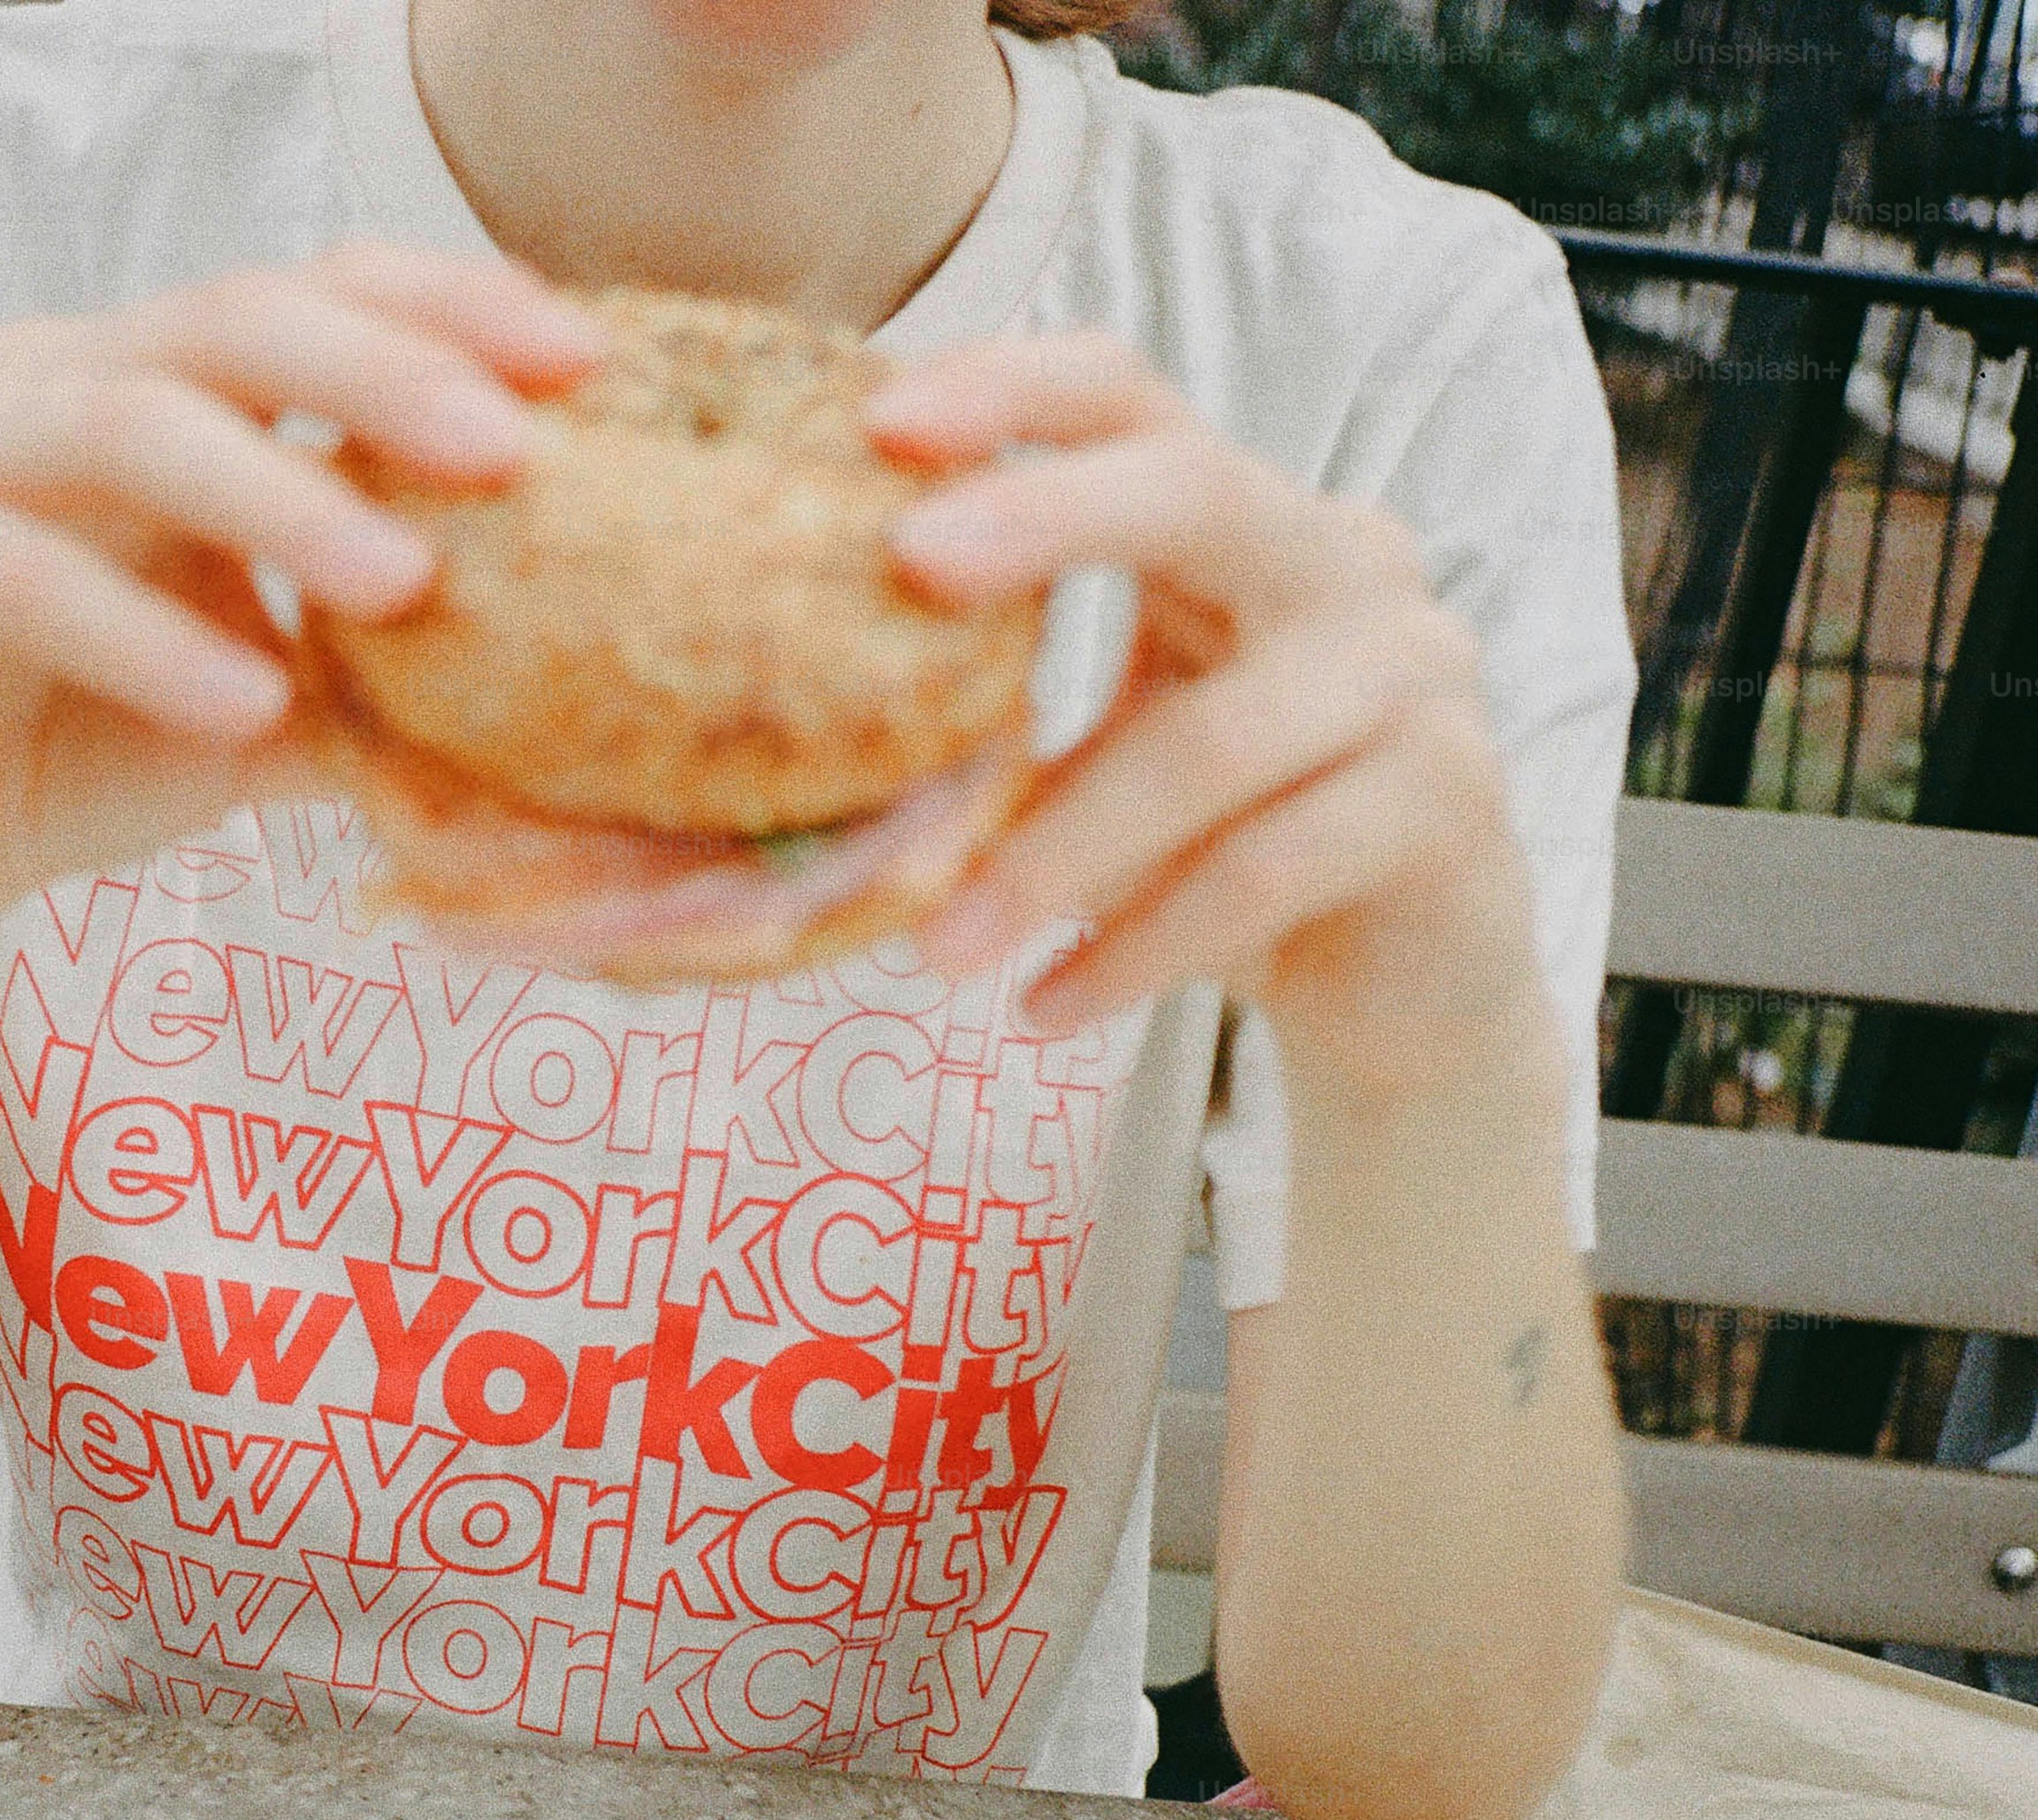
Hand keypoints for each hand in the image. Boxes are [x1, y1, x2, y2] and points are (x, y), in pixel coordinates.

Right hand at [0, 240, 613, 971]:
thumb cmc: (100, 747)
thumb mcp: (280, 701)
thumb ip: (393, 668)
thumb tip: (580, 670)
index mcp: (156, 378)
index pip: (311, 291)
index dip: (445, 308)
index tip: (582, 363)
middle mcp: (49, 376)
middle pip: (226, 324)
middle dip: (380, 377)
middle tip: (507, 450)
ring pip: (123, 428)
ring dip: (276, 502)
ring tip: (403, 588)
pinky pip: (16, 575)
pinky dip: (142, 639)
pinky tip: (246, 705)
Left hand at [866, 331, 1549, 1103]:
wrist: (1406, 986)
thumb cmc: (1226, 843)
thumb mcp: (1109, 749)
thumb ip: (1009, 706)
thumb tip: (795, 712)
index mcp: (1244, 518)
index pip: (1134, 398)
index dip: (1016, 389)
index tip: (882, 417)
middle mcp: (1343, 560)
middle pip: (1196, 492)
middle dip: (1047, 518)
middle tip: (909, 561)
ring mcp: (1414, 672)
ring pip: (1208, 742)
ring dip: (1055, 852)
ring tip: (938, 945)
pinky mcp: (1448, 801)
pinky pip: (1263, 871)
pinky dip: (1138, 948)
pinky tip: (1046, 1006)